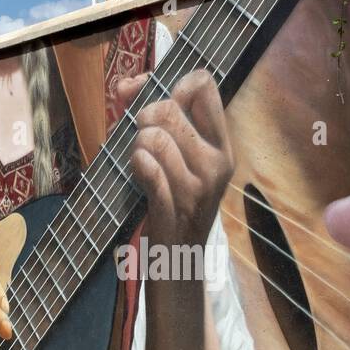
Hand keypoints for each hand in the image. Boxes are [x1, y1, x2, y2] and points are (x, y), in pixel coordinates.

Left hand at [116, 70, 233, 247]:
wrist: (180, 266)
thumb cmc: (174, 206)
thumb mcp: (182, 161)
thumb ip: (160, 118)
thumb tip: (127, 85)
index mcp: (222, 147)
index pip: (204, 85)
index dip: (170, 83)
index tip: (151, 99)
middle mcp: (217, 165)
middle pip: (168, 109)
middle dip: (142, 119)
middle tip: (141, 142)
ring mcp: (198, 189)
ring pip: (154, 137)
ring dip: (136, 147)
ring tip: (141, 164)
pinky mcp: (174, 210)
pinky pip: (150, 168)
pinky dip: (137, 166)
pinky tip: (140, 173)